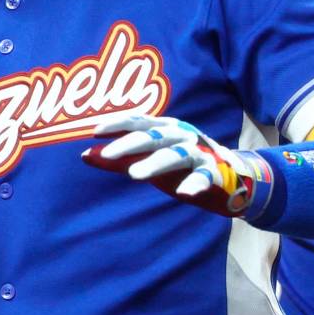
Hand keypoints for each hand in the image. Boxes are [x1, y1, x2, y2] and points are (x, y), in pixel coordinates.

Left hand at [82, 114, 272, 218]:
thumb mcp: (147, 158)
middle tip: (107, 155)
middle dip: (129, 143)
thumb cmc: (180, 165)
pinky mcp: (215, 172)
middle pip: (153, 136)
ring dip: (155, 163)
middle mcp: (182, 134)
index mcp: (165, 128)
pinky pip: (205, 177)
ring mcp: (200, 152)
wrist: (230, 175)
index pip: (138, 121)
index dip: (117, 123)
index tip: (94, 131)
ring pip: (176, 154)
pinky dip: (195, 184)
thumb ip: (117, 159)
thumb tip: (83, 155)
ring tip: (134, 175)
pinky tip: (184, 193)